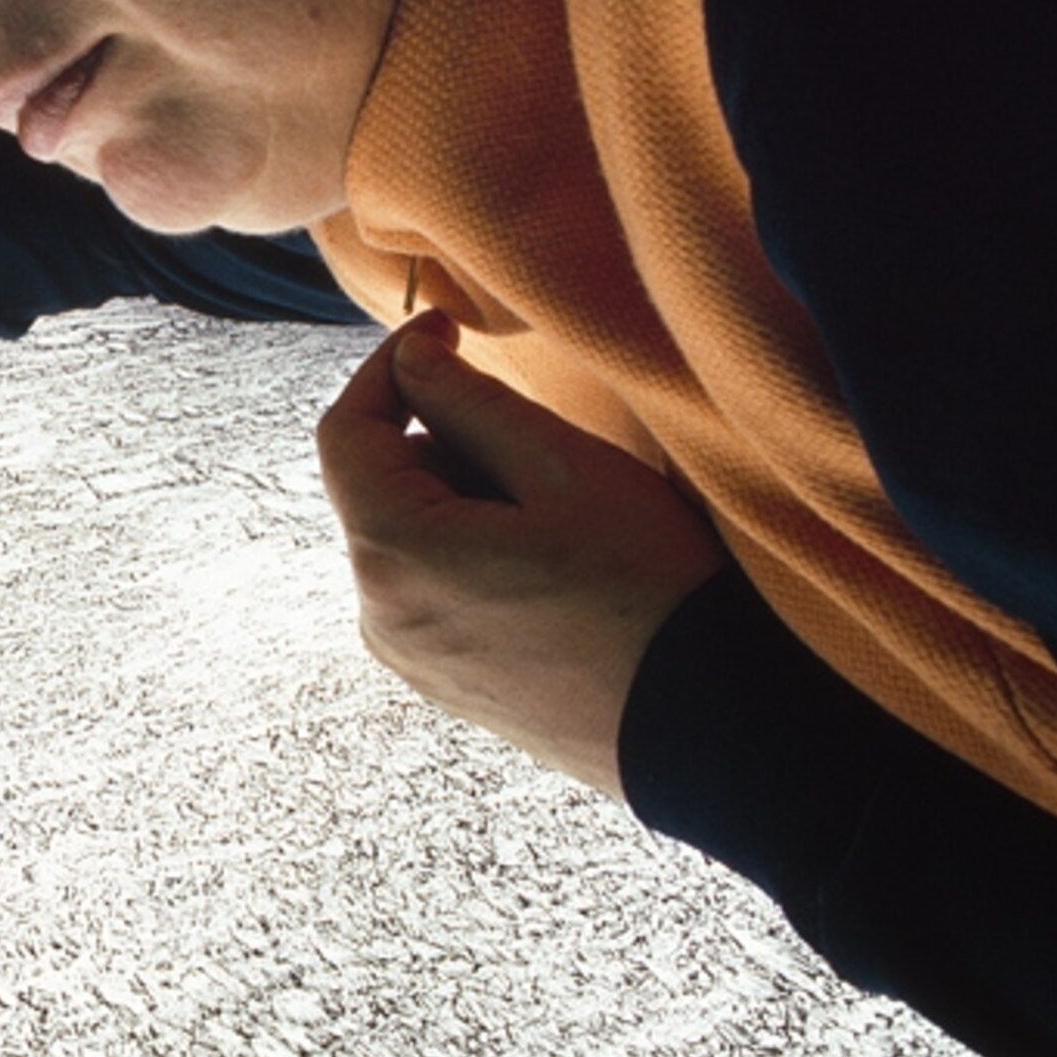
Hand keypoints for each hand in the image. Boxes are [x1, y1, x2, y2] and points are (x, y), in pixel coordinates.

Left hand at [315, 311, 727, 793]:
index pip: (345, 433)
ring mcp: (411, 660)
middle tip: (536, 437)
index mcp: (393, 554)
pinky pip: (432, 591)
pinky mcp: (446, 686)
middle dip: (442, 441)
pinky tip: (556, 562)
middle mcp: (380, 616)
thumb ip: (469, 402)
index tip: (445, 329)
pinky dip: (471, 551)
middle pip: (377, 487)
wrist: (712, 727)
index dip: (388, 366)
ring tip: (560, 512)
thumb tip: (412, 358)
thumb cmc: (649, 588)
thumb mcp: (564, 467)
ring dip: (462, 498)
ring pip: (408, 538)